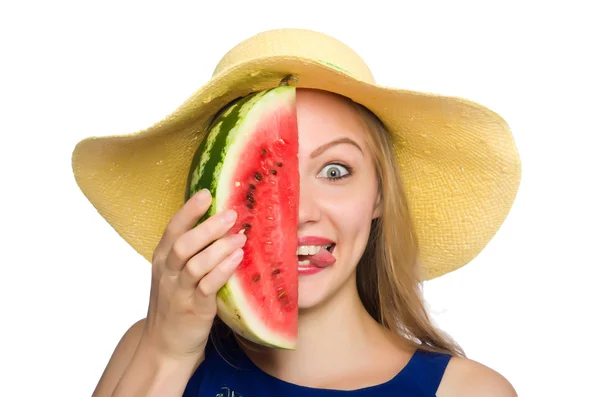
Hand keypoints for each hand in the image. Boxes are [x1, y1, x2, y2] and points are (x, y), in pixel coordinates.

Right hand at [140, 189, 245, 360]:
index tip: (207, 194)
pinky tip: (237, 259)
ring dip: (219, 248)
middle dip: (208, 227)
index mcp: (162, 258)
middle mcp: (167, 272)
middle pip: (183, 244)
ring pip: (195, 264)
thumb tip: (220, 222)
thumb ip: (191, 250)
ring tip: (241, 237)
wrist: (165, 345)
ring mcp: (179, 291)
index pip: (172, 228)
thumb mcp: (175, 273)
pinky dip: (222, 271)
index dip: (189, 210)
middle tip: (232, 214)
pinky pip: (207, 287)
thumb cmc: (175, 302)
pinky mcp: (194, 309)